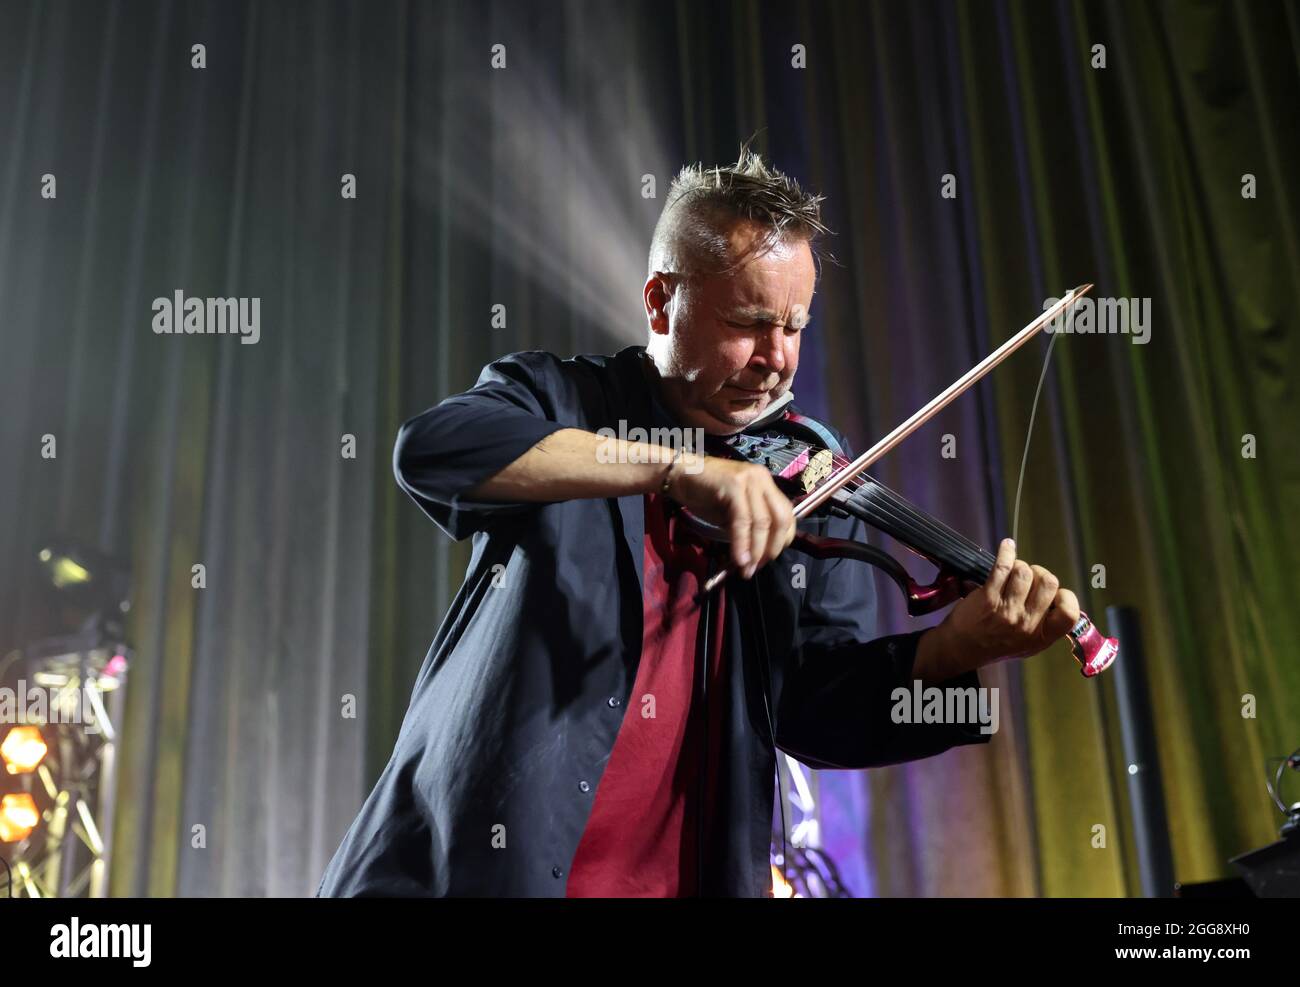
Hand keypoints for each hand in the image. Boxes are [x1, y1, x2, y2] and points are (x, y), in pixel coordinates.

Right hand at [665, 454, 795, 578]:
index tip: (766, 560)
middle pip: (781, 519)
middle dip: (772, 548)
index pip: (787, 515)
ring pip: (762, 522)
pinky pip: (742, 520)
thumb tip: (757, 555)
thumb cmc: (705, 494)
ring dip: (756, 550)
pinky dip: (741, 543)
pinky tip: (737, 558)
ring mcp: (749, 480)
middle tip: (757, 566)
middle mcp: (762, 479)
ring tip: (746, 568)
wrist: (680, 474)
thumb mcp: (733, 512)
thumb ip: (748, 527)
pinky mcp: (733, 485)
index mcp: (767, 484)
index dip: (781, 541)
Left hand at [931, 538, 1080, 673]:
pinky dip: (1006, 552)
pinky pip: (1003, 567)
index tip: (1055, 593)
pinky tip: (1007, 547)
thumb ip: (1047, 626)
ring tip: (1013, 570)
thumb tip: (1059, 598)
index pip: (1069, 613)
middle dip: (1040, 574)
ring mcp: (1007, 611)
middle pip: (1049, 583)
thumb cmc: (997, 643)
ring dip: (1020, 566)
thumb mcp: (1029, 644)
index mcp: (1042, 637)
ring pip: (1025, 572)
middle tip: (1029, 578)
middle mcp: (1027, 624)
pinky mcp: (988, 598)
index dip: (1066, 597)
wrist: (963, 648)